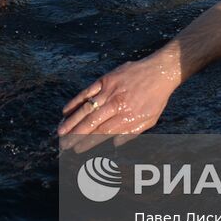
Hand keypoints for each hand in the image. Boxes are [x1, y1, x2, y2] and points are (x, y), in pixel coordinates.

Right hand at [58, 53, 180, 145]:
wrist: (160, 71)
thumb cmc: (156, 98)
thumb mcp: (149, 120)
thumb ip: (131, 133)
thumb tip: (113, 144)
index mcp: (127, 116)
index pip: (102, 133)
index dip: (88, 142)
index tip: (76, 150)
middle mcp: (116, 104)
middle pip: (91, 122)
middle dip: (75, 135)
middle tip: (63, 144)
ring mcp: (109, 90)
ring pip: (86, 108)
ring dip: (71, 120)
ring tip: (60, 131)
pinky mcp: (106, 79)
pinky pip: (87, 91)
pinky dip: (75, 101)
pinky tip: (65, 110)